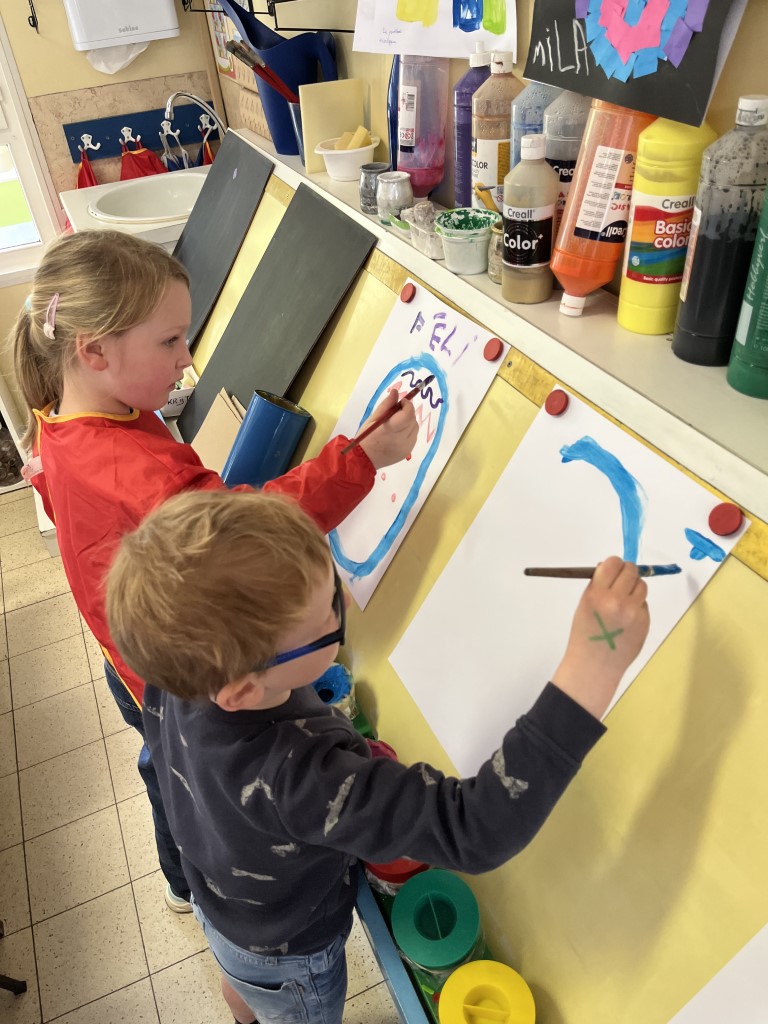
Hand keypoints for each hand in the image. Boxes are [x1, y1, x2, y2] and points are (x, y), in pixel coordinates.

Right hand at [359, 388, 418, 469]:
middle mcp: (402, 439)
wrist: (364, 459)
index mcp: (391, 429)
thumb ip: (387, 405)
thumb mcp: (373, 418)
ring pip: (414, 428)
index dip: (407, 405)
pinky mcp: (407, 452)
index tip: (400, 403)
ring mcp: (406, 447)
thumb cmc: (366, 437)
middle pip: (413, 420)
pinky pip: (413, 437)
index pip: (408, 414)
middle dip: (407, 413)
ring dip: (409, 423)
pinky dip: (408, 432)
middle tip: (396, 413)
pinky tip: (397, 434)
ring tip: (396, 425)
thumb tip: (396, 392)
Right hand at [551, 557, 649, 719]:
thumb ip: (597, 585)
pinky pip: (644, 605)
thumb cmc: (584, 633)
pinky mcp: (645, 622)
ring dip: (634, 588)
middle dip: (626, 573)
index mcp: (598, 594)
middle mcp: (618, 600)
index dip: (613, 564)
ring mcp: (634, 612)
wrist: (595, 665)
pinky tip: (627, 619)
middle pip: (631, 572)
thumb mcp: (584, 605)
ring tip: (624, 600)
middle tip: (620, 582)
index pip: (613, 563)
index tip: (611, 570)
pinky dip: (637, 606)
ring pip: (642, 586)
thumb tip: (609, 568)